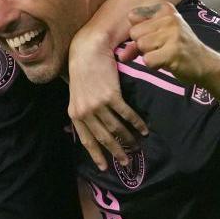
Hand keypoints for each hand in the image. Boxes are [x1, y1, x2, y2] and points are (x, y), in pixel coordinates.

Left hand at [67, 30, 148, 170]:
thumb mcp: (77, 95)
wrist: (88, 51)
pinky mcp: (110, 95)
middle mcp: (85, 112)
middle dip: (116, 151)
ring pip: (116, 128)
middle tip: (126, 162)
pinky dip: (136, 123)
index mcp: (75, 114)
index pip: (87, 140)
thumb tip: (93, 127)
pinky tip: (144, 128)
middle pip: (103, 138)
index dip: (96, 154)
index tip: (105, 167)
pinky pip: (126, 114)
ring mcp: (97, 104)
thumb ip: (83, 112)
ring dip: (129, 138)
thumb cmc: (83, 72)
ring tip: (138, 144)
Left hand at [124, 2, 219, 83]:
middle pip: (134, 33)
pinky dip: (154, 65)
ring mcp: (173, 33)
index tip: (155, 37)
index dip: (139, 33)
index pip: (133, 17)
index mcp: (165, 8)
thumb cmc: (177, 49)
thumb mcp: (158, 37)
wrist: (204, 63)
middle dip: (143, 45)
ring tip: (165, 54)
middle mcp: (170, 17)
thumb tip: (121, 55)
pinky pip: (147, 60)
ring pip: (140, 45)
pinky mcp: (174, 51)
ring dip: (149, 55)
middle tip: (161, 48)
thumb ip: (137, 41)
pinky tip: (167, 62)